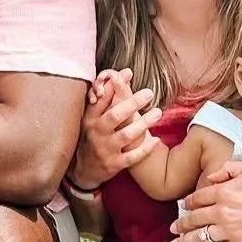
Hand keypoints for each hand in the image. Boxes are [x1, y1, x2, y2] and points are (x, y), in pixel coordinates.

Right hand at [68, 67, 162, 190]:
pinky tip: (156, 140)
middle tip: (149, 93)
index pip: (101, 99)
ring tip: (158, 113)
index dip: (114, 85)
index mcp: (91, 118)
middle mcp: (97, 132)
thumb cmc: (92, 135)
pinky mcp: (114, 164)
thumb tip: (126, 71)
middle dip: (132, 103)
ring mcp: (105, 149)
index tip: (129, 73)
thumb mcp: (93, 116)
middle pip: (115, 115)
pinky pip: (132, 157)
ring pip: (126, 135)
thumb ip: (108, 95)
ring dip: (144, 124)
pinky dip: (145, 149)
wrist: (83, 170)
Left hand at [170, 161, 241, 241]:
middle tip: (173, 227)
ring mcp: (230, 231)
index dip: (188, 202)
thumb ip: (228, 169)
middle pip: (195, 218)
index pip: (198, 198)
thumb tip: (211, 177)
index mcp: (224, 191)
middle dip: (181, 223)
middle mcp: (223, 212)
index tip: (182, 206)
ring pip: (200, 237)